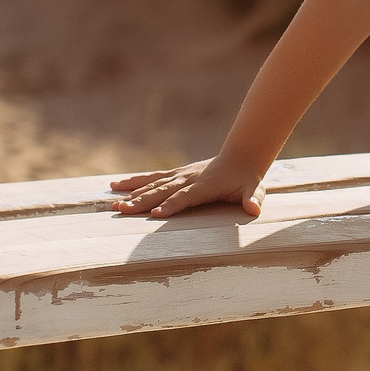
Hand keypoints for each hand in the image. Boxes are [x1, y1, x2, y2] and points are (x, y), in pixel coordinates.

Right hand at [110, 156, 266, 217]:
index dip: (172, 204)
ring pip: (153, 184)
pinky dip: (134, 182)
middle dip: (143, 201)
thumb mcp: (254, 189)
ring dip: (133, 193)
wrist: (240, 156)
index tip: (155, 213)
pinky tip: (116, 186)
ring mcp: (180, 174)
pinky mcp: (175, 174)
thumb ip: (253, 198)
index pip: (186, 196)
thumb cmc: (247, 179)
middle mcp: (189, 178)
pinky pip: (152, 178)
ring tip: (114, 203)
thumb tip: (254, 208)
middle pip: (163, 190)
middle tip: (123, 210)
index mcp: (206, 184)